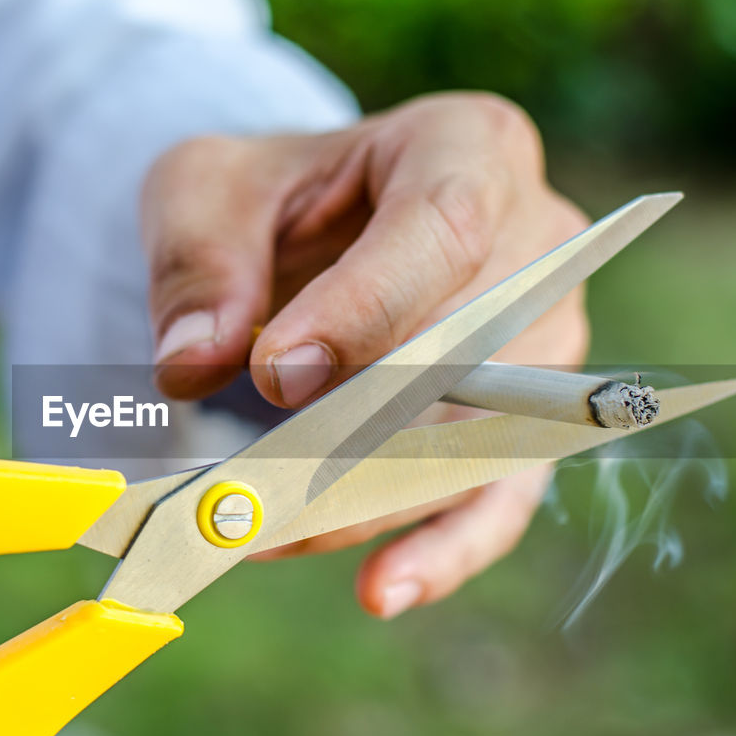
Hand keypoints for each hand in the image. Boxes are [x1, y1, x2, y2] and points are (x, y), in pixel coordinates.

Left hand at [142, 92, 588, 618]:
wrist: (303, 233)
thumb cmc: (265, 199)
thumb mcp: (205, 192)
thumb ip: (198, 265)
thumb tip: (192, 367)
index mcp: (467, 149)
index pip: (443, 228)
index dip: (367, 309)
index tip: (275, 376)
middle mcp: (536, 244)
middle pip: (471, 350)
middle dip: (359, 428)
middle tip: (252, 484)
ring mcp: (543, 343)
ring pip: (478, 440)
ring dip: (366, 498)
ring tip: (260, 533)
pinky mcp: (521, 424)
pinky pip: (500, 498)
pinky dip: (441, 548)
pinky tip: (381, 587)